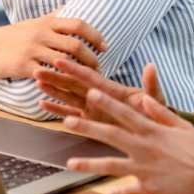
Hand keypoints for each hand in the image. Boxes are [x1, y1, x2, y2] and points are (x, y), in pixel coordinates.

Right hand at [0, 14, 105, 78]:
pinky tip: (69, 88)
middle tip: (99, 67)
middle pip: (74, 44)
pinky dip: (60, 81)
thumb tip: (70, 6)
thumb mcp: (34, 22)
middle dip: (91, 57)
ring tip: (87, 79)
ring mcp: (32, 50)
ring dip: (79, 72)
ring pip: (63, 61)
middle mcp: (42, 34)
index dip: (95, 35)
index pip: (78, 24)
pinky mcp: (23, 66)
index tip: (105, 46)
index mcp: (47, 22)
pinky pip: (47, 75)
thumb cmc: (14, 35)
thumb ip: (53, 16)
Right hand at [35, 58, 162, 120]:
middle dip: (56, 77)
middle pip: (74, 85)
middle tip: (38, 68)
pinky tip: (42, 104)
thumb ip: (151, 86)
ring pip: (68, 97)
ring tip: (36, 81)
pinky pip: (70, 114)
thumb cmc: (156, 114)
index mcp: (112, 90)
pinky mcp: (91, 121)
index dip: (75, 68)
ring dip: (53, 89)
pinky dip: (56, 110)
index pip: (90, 77)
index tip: (60, 58)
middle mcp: (99, 97)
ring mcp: (93, 109)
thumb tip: (151, 66)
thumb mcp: (155, 100)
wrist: (157, 135)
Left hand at [63, 89, 193, 193]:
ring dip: (88, 163)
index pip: (125, 113)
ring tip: (70, 163)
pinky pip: (128, 189)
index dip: (106, 103)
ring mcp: (143, 168)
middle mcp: (144, 148)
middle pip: (110, 135)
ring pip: (110, 165)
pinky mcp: (147, 188)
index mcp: (152, 131)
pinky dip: (119, 192)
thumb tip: (143, 100)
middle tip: (68, 121)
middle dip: (87, 127)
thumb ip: (161, 113)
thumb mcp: (182, 126)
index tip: (89, 92)